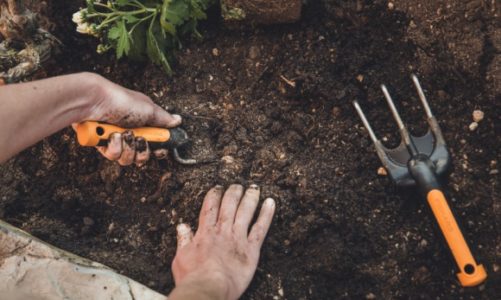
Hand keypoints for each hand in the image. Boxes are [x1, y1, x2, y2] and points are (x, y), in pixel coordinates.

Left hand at [80, 73, 180, 165]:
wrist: (93, 102)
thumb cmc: (122, 102)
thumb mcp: (148, 110)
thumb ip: (164, 119)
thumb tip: (178, 121)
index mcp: (144, 123)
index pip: (156, 144)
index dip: (158, 150)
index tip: (159, 149)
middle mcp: (132, 132)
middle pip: (143, 156)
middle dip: (141, 151)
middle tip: (138, 139)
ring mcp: (117, 139)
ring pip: (128, 159)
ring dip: (126, 148)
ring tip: (120, 135)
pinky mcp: (102, 144)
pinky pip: (113, 156)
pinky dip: (113, 147)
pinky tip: (109, 136)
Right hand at [169, 184, 275, 299]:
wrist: (210, 287)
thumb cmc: (193, 277)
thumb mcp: (181, 257)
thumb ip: (183, 240)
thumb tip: (182, 226)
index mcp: (205, 232)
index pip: (210, 207)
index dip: (214, 195)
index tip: (218, 188)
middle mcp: (222, 231)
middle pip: (229, 205)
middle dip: (233, 193)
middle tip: (237, 185)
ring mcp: (238, 238)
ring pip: (245, 211)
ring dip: (250, 197)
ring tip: (254, 188)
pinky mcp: (251, 249)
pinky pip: (261, 228)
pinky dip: (266, 214)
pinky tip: (270, 203)